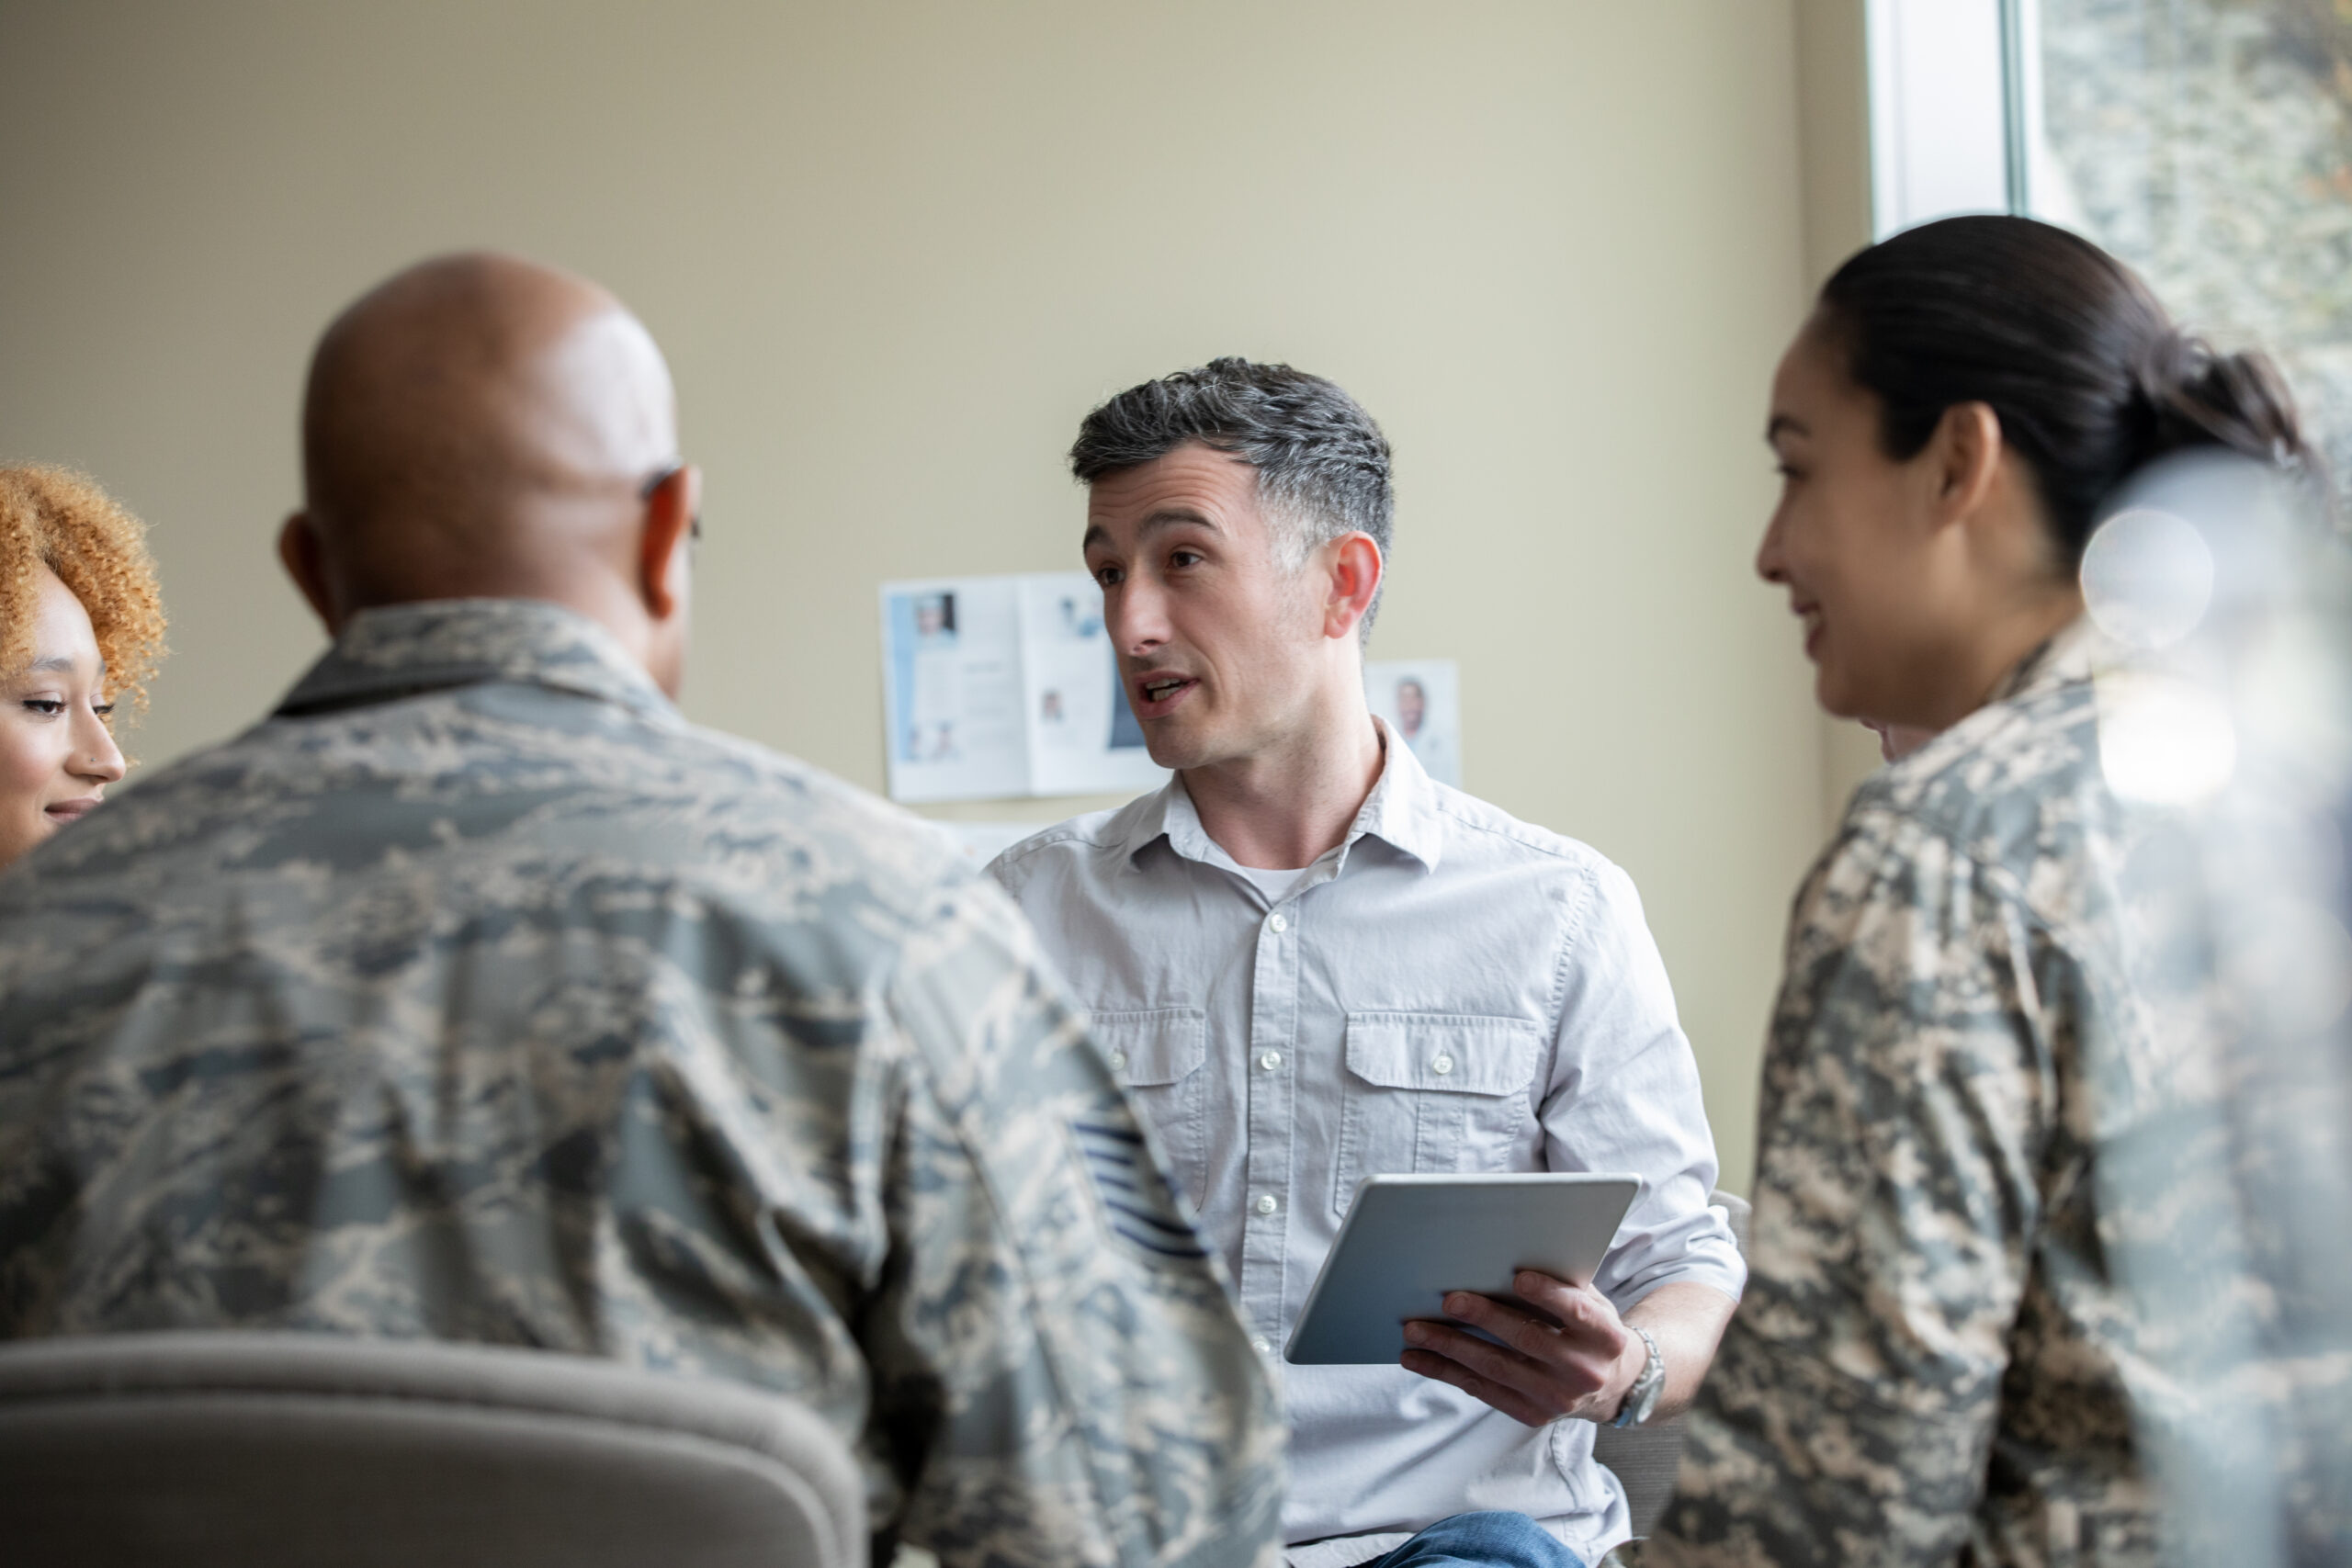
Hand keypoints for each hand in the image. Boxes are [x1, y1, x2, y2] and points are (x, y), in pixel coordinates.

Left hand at [1398, 1270, 1643, 1426]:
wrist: (1612, 1383)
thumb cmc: (1589, 1327)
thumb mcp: (1592, 1302)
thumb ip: (1563, 1284)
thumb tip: (1507, 1255)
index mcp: (1605, 1336)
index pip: (1577, 1311)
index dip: (1548, 1295)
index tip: (1518, 1277)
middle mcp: (1584, 1371)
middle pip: (1527, 1339)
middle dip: (1484, 1318)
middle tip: (1447, 1300)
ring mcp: (1557, 1398)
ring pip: (1495, 1368)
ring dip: (1450, 1348)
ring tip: (1415, 1330)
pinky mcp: (1532, 1414)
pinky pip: (1482, 1390)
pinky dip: (1446, 1372)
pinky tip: (1418, 1358)